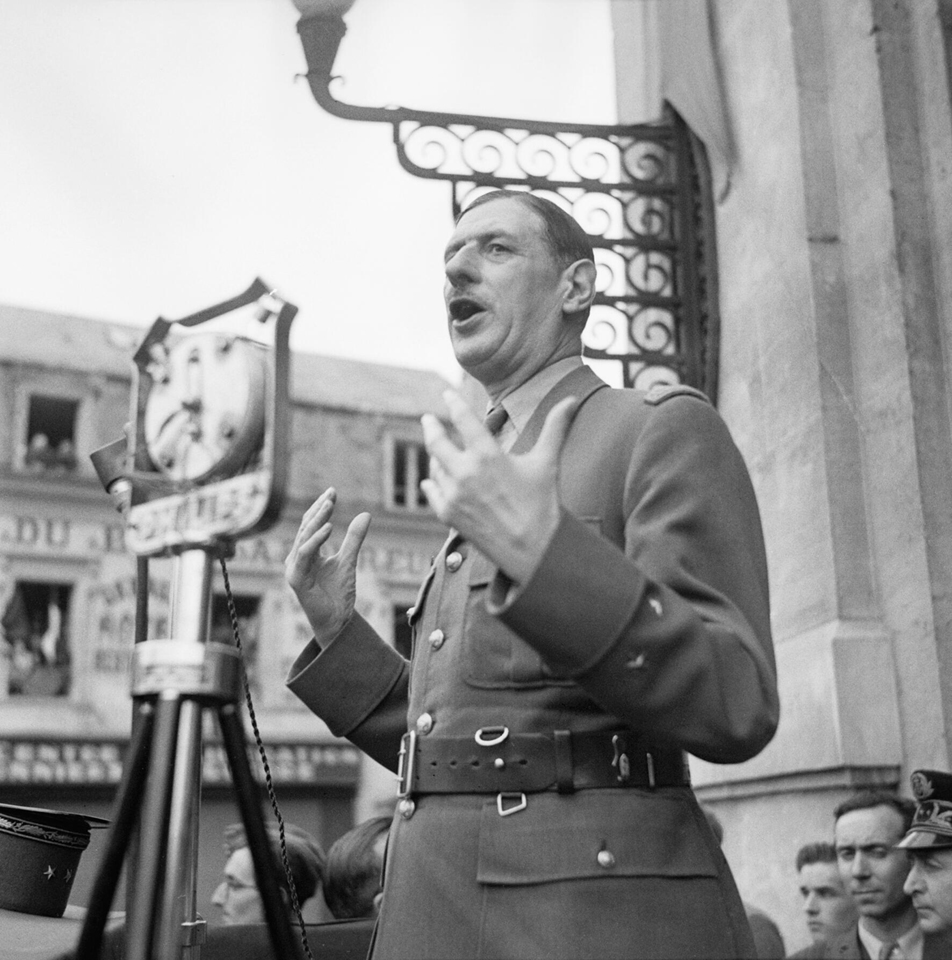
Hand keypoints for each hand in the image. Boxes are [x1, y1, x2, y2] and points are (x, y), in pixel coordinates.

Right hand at [285, 488, 370, 644]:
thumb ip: (354, 539)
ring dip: (316, 520)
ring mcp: (294, 569)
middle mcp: (296, 559)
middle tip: (331, 493)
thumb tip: (365, 514)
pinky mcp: (296, 579)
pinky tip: (329, 527)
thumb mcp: (349, 560)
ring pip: (303, 538)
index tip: (332, 491)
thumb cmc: (339, 594)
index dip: (320, 508)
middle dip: (318, 509)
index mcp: (306, 554)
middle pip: (305, 527)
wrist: (337, 621)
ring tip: (330, 505)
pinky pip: (305, 554)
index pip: (310, 525)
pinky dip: (316, 540)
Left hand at [420, 390, 577, 583]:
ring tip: (439, 451)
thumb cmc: (542, 504)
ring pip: (435, 466)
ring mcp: (454, 494)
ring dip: (436, 456)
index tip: (447, 393)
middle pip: (436, 441)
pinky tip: (432, 479)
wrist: (532, 549)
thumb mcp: (547, 462)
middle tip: (428, 419)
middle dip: (430, 426)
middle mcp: (465, 473)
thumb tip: (570, 400)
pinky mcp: (448, 514)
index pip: (463, 419)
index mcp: (488, 456)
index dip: (453, 403)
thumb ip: (555, 427)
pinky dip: (432, 482)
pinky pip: (432, 490)